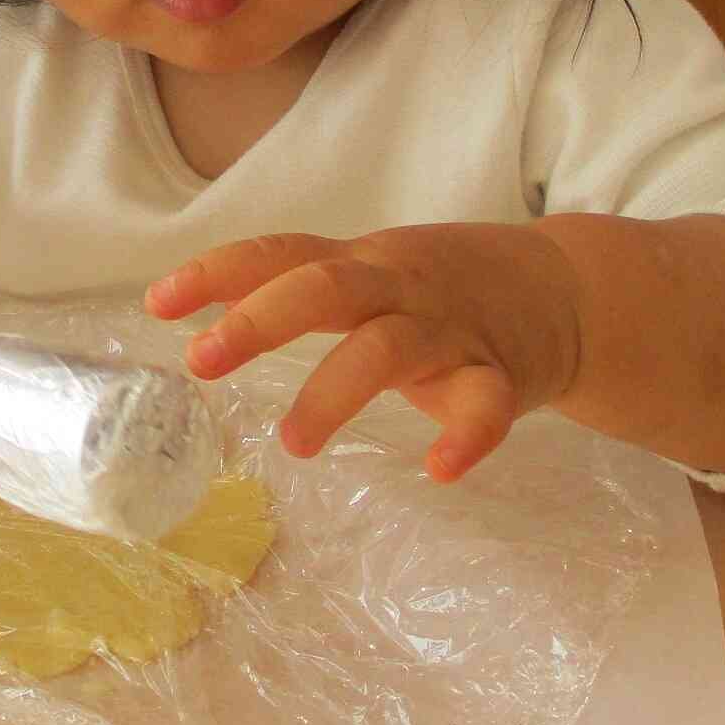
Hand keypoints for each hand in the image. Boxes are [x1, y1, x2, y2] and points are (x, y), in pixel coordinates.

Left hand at [145, 224, 583, 482]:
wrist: (567, 291)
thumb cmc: (441, 288)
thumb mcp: (369, 273)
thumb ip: (293, 286)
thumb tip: (190, 312)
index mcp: (362, 263)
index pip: (281, 253)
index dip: (219, 272)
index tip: (157, 303)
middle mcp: (399, 285)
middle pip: (326, 286)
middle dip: (262, 319)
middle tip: (201, 360)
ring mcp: (452, 328)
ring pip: (389, 349)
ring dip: (337, 390)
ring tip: (293, 443)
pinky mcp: (502, 375)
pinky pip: (485, 406)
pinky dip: (465, 437)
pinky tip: (439, 470)